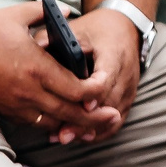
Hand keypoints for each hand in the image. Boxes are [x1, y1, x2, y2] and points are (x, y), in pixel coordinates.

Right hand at [0, 2, 122, 144]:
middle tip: (112, 119)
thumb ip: (46, 13)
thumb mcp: (17, 15)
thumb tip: (68, 11)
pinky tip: (62, 121)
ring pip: (51, 123)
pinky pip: (34, 122)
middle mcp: (27, 90)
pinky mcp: (4, 110)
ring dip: (72, 125)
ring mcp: (15, 104)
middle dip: (93, 119)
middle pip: (68, 113)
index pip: (74, 89)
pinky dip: (50, 124)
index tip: (105, 92)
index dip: (94, 95)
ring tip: (91, 126)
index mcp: (36, 67)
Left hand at [56, 8, 141, 143]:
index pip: (107, 79)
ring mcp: (129, 89)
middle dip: (85, 122)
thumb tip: (36, 46)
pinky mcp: (127, 99)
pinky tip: (79, 137)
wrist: (124, 28)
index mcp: (115, 54)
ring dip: (89, 130)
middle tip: (62, 134)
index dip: (92, 95)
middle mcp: (126, 74)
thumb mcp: (78, 29)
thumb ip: (58, 38)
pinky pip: (116, 121)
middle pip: (109, 105)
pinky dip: (98, 131)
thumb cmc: (97, 29)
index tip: (78, 105)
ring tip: (64, 138)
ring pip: (113, 117)